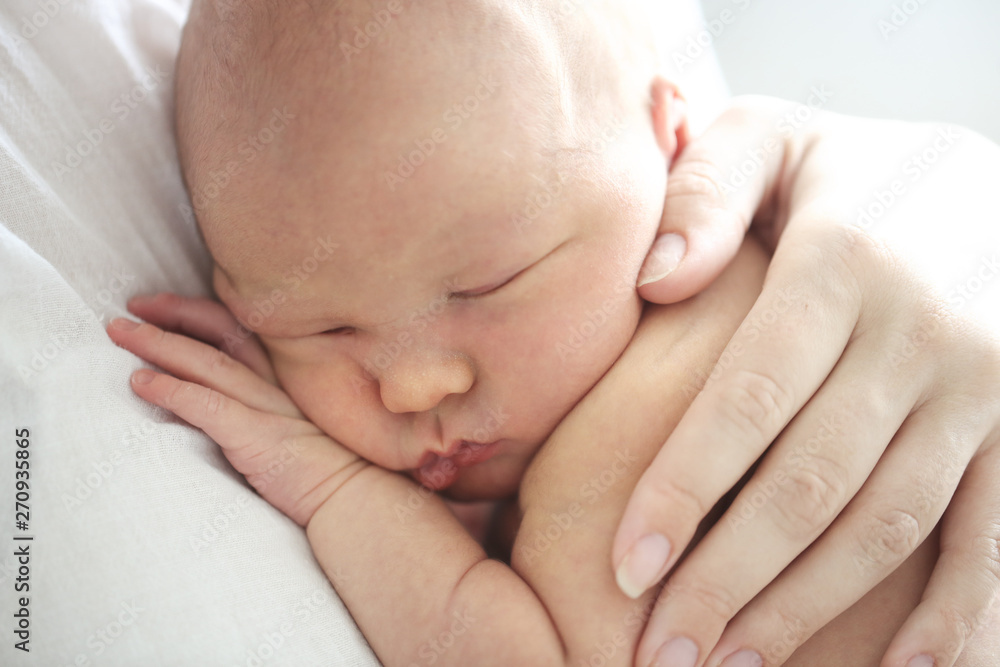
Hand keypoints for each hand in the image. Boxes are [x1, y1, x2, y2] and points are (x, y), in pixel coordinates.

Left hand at [106, 293, 366, 525]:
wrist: (353, 498)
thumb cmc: (323, 471)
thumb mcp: (292, 426)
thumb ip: (262, 408)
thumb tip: (217, 404)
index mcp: (283, 378)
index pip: (238, 329)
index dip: (197, 312)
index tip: (160, 306)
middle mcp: (275, 383)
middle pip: (219, 333)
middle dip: (172, 314)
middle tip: (131, 308)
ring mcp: (266, 407)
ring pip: (207, 362)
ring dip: (160, 344)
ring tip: (121, 334)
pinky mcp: (257, 436)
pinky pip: (207, 405)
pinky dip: (172, 390)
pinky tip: (141, 382)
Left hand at [614, 96, 999, 665]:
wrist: (995, 182)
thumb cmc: (854, 169)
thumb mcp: (776, 138)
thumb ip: (708, 189)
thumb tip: (654, 279)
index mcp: (844, 264)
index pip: (749, 398)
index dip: (685, 487)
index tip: (626, 564)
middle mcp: (921, 334)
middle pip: (811, 483)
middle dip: (730, 577)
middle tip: (660, 651)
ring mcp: (985, 388)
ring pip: (888, 526)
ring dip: (810, 610)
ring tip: (732, 665)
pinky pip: (994, 537)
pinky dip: (958, 618)